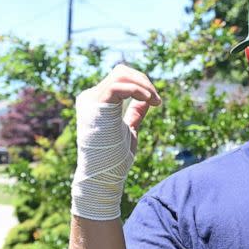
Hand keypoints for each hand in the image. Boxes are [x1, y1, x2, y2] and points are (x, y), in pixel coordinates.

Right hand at [71, 64, 161, 219]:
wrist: (104, 176)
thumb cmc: (114, 159)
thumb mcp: (128, 130)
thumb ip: (134, 114)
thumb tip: (147, 101)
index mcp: (97, 102)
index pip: (120, 79)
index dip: (141, 84)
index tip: (156, 101)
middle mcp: (91, 98)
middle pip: (121, 72)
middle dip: (144, 81)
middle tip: (158, 100)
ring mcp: (91, 100)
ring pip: (121, 75)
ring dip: (144, 85)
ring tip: (156, 101)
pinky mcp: (96, 106)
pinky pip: (118, 85)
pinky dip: (137, 89)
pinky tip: (150, 100)